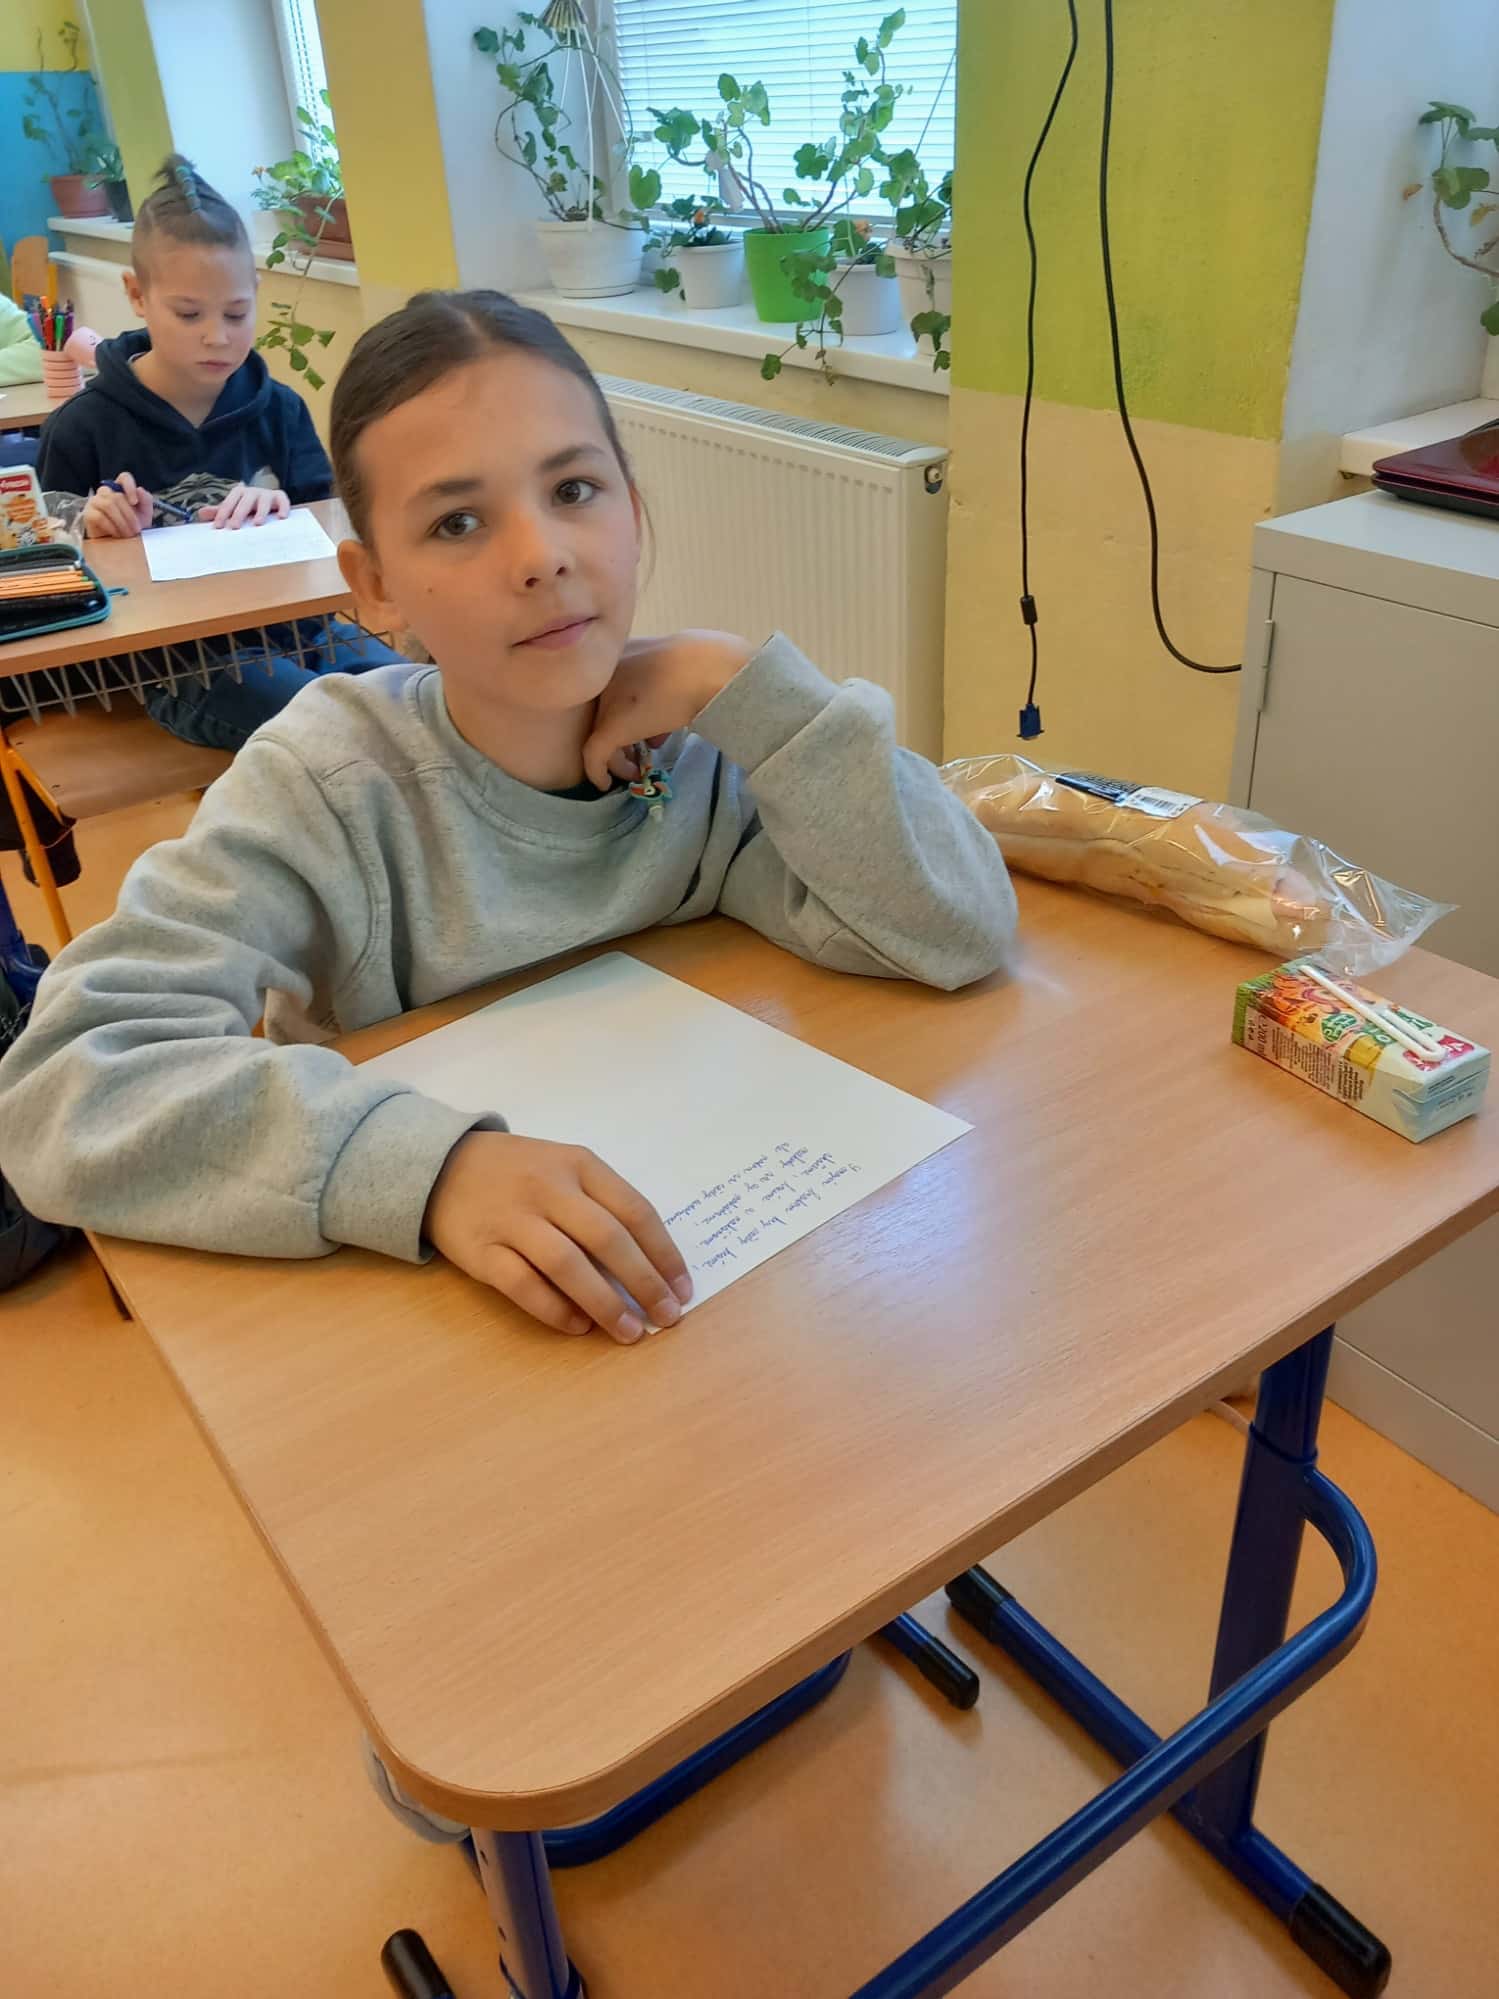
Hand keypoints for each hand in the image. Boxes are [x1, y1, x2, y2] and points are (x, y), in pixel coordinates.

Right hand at [81, 471, 151, 538]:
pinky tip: (117, 534)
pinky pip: (99, 517)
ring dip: (121, 522)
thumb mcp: (145, 514)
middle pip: (117, 496)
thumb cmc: (133, 526)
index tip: (135, 502)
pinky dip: (111, 527)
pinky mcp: (88, 514)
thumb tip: (140, 490)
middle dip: (129, 515)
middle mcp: (106, 492)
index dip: (130, 486)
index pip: (124, 477)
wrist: (121, 544)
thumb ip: (146, 500)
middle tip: (136, 530)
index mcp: (121, 488)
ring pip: (108, 505)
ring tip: (128, 534)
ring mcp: (95, 501)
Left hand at [198, 483, 291, 529]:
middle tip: (234, 527)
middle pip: (244, 502)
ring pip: (263, 501)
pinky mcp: (280, 497)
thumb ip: (220, 512)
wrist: (269, 500)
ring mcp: (267, 494)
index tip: (218, 527)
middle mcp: (252, 492)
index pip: (228, 504)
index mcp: (238, 493)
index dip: (222, 515)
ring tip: (258, 523)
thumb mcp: (234, 508)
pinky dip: (283, 507)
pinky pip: (282, 500)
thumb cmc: (249, 508)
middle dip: (239, 514)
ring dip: (261, 512)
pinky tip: (281, 518)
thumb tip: (201, 513)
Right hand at [423, 1131, 693, 1342]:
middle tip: (667, 1317)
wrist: (439, 1166)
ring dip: (604, 1303)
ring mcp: (512, 1219)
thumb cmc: (520, 1172)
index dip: (664, 1253)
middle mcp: (548, 1188)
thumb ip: (602, 1204)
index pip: (635, 1211)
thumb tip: (650, 1264)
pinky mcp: (480, 1251)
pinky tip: (578, 1326)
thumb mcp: (565, 1167)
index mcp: (579, 1164)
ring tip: (629, 1332)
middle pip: (607, 1239)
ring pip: (567, 1264)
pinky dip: (554, 1309)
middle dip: (644, 1282)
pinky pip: (522, 1284)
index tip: (683, 1288)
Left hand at [582, 629, 754, 791]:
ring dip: (615, 755)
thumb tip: (654, 735)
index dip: (620, 715)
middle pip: (601, 714)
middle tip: (634, 755)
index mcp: (616, 655)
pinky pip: (595, 755)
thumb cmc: (698, 666)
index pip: (607, 692)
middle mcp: (603, 676)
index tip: (637, 732)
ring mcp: (604, 701)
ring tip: (633, 769)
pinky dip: (597, 773)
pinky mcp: (609, 727)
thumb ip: (656, 695)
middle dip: (618, 738)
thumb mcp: (670, 674)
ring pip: (597, 734)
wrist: (705, 670)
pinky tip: (605, 784)